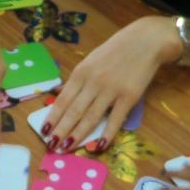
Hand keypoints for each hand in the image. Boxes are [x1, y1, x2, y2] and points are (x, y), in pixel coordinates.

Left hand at [42, 16, 180, 152]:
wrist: (145, 41)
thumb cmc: (116, 50)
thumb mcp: (91, 60)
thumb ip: (77, 79)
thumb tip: (58, 93)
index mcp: (81, 72)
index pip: (63, 100)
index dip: (52, 117)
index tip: (43, 131)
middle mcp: (93, 82)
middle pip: (73, 111)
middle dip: (61, 130)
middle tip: (51, 146)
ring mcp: (111, 90)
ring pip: (91, 117)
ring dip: (77, 135)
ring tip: (66, 148)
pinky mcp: (129, 97)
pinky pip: (115, 119)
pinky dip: (107, 134)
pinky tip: (98, 146)